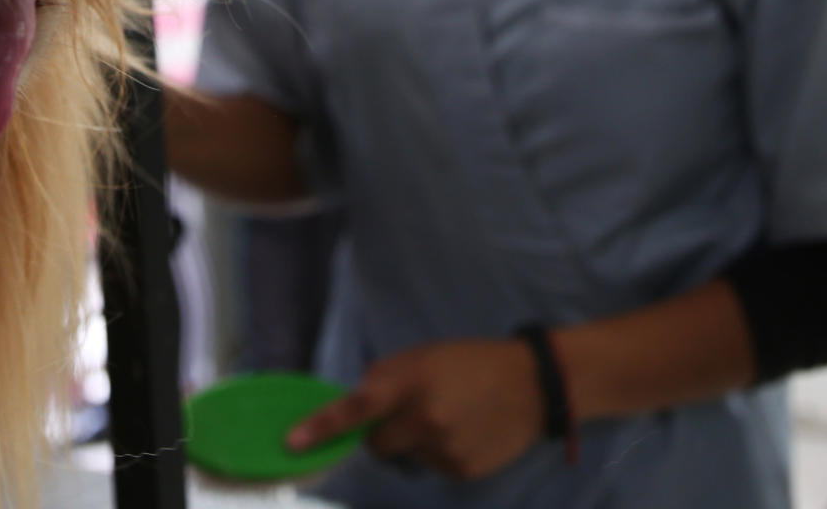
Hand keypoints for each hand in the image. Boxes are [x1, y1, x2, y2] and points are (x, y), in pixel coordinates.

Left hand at [286, 338, 544, 480]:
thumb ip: (387, 378)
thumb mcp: (425, 355)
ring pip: (407, 456)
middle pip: (377, 445)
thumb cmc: (472, 361)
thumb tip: (355, 408)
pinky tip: (466, 431)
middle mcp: (426, 419)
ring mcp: (445, 449)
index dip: (322, 428)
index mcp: (413, 381)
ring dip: (417, 441)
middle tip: (411, 412)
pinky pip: (432, 466)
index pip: (358, 408)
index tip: (292, 444)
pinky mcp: (461, 470)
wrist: (534, 385)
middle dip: (383, 433)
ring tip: (452, 415)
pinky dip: (441, 452)